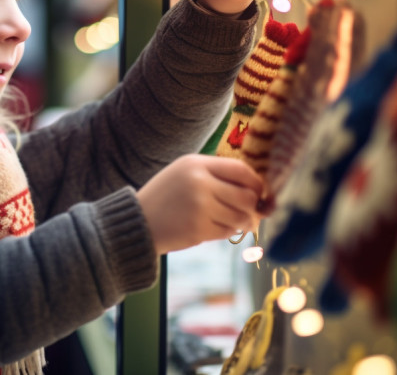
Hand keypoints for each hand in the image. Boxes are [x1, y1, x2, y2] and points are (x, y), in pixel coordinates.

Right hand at [136, 154, 266, 254]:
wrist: (137, 221)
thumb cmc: (166, 197)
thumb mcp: (186, 174)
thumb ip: (217, 176)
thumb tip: (258, 191)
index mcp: (196, 164)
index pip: (241, 170)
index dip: (257, 183)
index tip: (259, 193)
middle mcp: (199, 182)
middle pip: (247, 195)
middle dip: (254, 207)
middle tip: (251, 213)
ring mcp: (199, 206)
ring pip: (241, 216)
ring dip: (245, 222)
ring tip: (239, 223)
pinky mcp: (198, 228)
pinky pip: (227, 232)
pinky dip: (228, 232)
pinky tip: (217, 228)